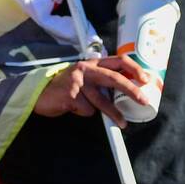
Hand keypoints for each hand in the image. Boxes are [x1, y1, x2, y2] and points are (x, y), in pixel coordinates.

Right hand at [33, 55, 151, 127]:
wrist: (38, 92)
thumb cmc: (65, 87)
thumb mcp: (84, 78)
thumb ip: (101, 81)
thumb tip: (125, 92)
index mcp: (93, 63)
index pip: (118, 60)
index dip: (134, 69)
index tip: (146, 79)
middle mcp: (86, 68)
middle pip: (114, 78)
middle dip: (131, 90)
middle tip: (143, 100)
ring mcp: (77, 81)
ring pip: (102, 100)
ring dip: (113, 114)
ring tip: (122, 123)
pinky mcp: (70, 95)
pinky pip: (87, 110)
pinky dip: (85, 113)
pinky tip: (74, 109)